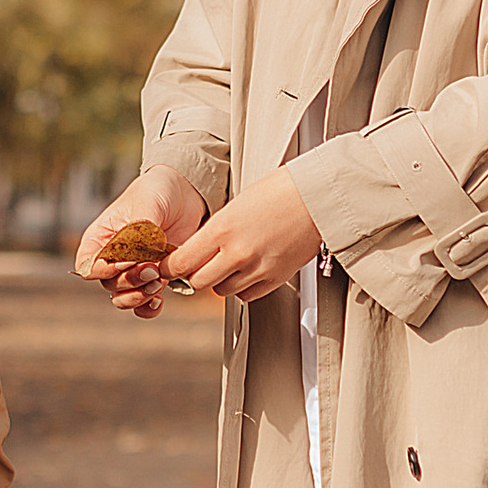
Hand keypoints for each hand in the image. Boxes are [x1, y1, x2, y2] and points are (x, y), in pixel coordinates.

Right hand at [76, 167, 206, 318]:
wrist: (185, 194)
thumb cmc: (157, 192)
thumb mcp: (145, 205)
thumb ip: (138, 233)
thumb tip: (137, 259)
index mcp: (100, 239)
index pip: (89, 266)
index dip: (105, 270)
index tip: (129, 259)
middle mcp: (112, 259)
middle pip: (109, 285)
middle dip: (131, 281)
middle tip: (153, 268)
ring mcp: (133, 271)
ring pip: (123, 299)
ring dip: (139, 296)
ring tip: (158, 283)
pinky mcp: (154, 279)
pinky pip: (144, 305)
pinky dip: (149, 308)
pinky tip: (160, 299)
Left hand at [170, 170, 322, 301]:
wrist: (317, 197)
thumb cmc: (279, 192)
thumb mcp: (235, 206)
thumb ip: (215, 231)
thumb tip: (199, 249)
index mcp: (221, 230)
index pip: (181, 263)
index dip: (171, 267)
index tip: (170, 265)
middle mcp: (236, 254)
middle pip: (198, 282)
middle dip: (195, 274)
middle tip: (199, 264)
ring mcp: (257, 269)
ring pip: (222, 291)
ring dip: (220, 280)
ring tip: (229, 263)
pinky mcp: (275, 279)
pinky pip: (247, 295)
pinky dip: (242, 286)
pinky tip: (248, 269)